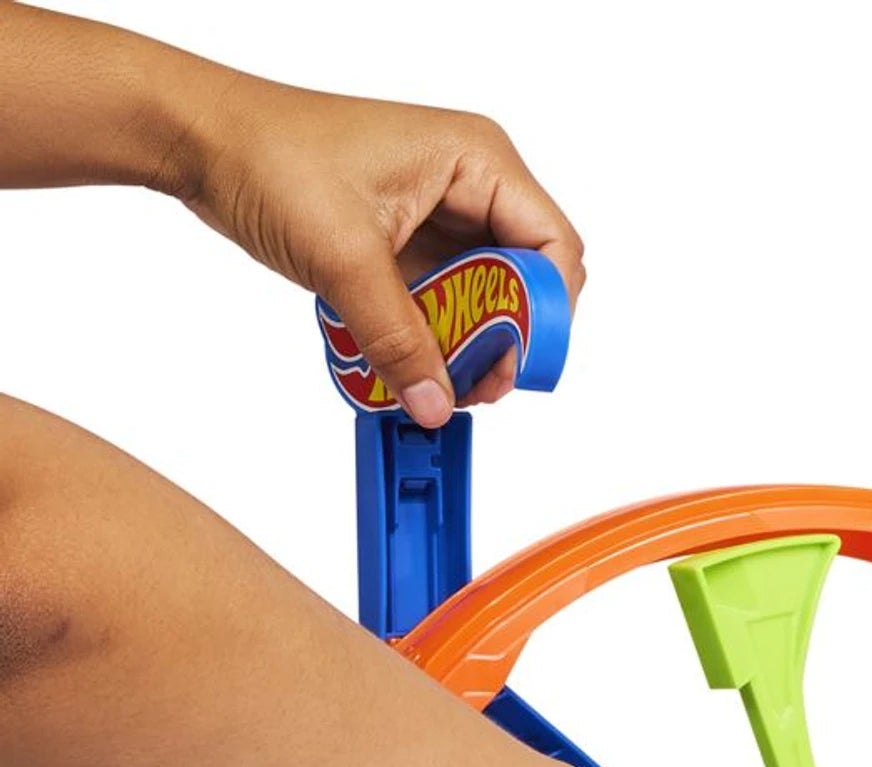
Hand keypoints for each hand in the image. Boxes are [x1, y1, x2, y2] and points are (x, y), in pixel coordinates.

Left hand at [173, 71, 583, 423]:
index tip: (517, 365)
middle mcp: (471, 185)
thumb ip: (399, 339)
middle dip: (506, 340)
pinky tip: (415, 361)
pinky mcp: (415, 243)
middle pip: (527, 282)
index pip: (553, 248)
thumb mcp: (344, 258)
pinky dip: (437, 337)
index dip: (546, 314)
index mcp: (476, 160)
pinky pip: (450, 303)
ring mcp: (444, 215)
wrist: (201, 140)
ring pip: (489, 299)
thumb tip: (437, 403)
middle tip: (476, 385)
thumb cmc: (268, 154)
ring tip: (439, 380)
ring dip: (470, 346)